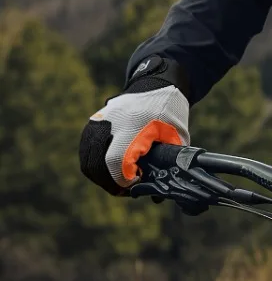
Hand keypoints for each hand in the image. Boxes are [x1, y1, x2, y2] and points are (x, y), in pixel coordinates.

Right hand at [79, 56, 189, 194]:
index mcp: (135, 126)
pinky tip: (109, 169)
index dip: (122, 180)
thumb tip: (155, 197)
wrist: (156, 84)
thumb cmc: (170, 112)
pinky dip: (94, 165)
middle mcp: (112, 124)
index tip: (135, 184)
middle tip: (126, 189)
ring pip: (88, 161)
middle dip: (111, 183)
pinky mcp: (94, 123)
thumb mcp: (177, 137)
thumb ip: (167, 165)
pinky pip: (86, 151)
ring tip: (118, 181)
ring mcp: (100, 122)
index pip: (116, 161)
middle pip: (97, 165)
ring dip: (101, 177)